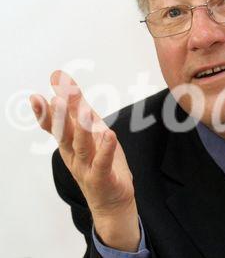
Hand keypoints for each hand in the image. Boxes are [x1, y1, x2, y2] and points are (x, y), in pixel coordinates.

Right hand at [30, 70, 139, 250]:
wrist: (113, 202)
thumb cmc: (102, 166)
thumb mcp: (91, 136)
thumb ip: (80, 114)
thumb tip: (67, 89)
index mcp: (69, 144)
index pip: (55, 124)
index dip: (50, 107)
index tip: (49, 85)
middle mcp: (73, 155)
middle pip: (65, 133)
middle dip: (60, 115)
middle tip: (56, 96)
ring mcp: (86, 168)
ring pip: (82, 146)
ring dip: (82, 128)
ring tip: (83, 110)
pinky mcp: (102, 178)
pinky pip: (103, 163)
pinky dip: (106, 149)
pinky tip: (109, 134)